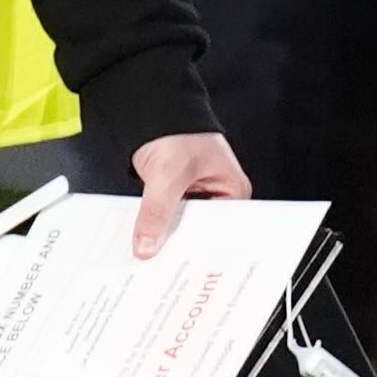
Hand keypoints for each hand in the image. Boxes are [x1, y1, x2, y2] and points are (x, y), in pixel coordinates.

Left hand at [127, 130, 250, 257]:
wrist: (152, 107)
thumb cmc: (177, 129)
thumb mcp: (167, 173)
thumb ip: (156, 211)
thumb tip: (147, 244)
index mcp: (232, 191)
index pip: (224, 232)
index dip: (204, 251)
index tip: (184, 268)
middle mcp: (218, 197)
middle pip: (200, 233)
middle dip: (180, 246)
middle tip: (162, 268)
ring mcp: (196, 197)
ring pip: (181, 227)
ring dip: (165, 237)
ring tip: (151, 258)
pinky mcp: (176, 196)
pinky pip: (166, 218)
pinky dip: (156, 226)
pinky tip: (144, 240)